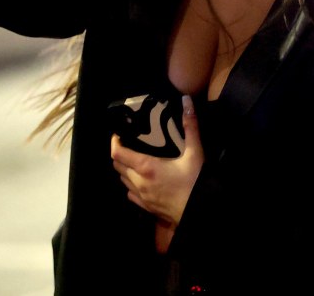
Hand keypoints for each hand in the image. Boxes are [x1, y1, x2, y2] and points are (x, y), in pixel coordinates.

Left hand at [111, 95, 202, 230]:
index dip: (114, 142)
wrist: (199, 211)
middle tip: (128, 144)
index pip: (118, 154)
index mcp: (146, 167)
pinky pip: (130, 194)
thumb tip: (186, 101)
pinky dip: (131, 184)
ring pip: (123, 180)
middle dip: (119, 155)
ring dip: (125, 169)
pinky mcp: (146, 207)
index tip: (118, 134)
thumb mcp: (195, 152)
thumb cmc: (196, 181)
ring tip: (135, 160)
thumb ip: (190, 126)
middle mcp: (138, 182)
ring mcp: (141, 196)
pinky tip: (141, 181)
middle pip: (117, 167)